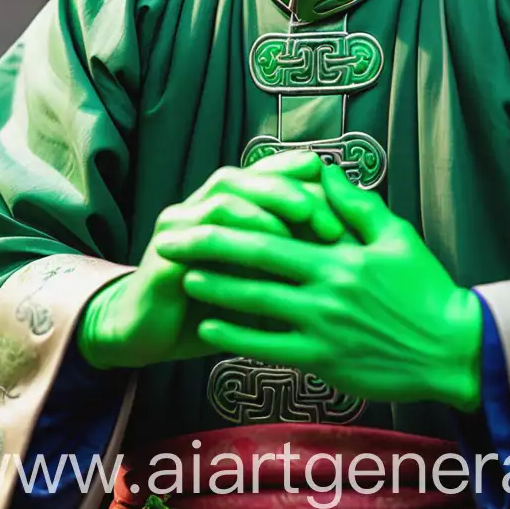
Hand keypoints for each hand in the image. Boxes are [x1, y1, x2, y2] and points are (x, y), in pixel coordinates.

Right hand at [77, 150, 347, 368]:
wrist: (153, 334)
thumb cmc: (219, 306)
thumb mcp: (267, 280)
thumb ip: (299, 257)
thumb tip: (356, 247)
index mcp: (236, 203)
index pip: (274, 174)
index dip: (308, 183)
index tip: (343, 209)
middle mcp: (207, 203)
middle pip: (250, 176)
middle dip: (290, 190)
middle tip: (324, 215)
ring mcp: (184, 222)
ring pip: (225, 197)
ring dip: (263, 209)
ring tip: (296, 227)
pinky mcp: (165, 250)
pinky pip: (199, 237)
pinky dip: (229, 241)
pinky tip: (255, 258)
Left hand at [161, 163, 482, 410]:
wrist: (453, 348)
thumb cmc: (425, 288)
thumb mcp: (397, 236)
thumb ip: (356, 204)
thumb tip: (323, 171)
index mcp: (341, 255)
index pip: (276, 233)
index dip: (233, 224)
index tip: (202, 211)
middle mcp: (326, 289)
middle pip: (255, 265)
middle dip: (207, 250)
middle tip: (171, 239)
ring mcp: (322, 328)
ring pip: (255, 308)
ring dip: (215, 293)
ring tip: (182, 277)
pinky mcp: (323, 361)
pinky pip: (269, 349)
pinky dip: (235, 339)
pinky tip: (208, 331)